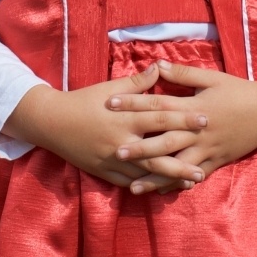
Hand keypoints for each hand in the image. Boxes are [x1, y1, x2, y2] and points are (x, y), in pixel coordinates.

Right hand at [4, 65, 209, 189]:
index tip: (205, 120)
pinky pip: (129, 182)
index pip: (160, 118)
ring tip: (193, 181)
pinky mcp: (105, 172)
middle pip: (158, 152)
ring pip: (147, 173)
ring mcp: (112, 160)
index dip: (184, 119)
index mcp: (124, 118)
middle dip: (183, 158)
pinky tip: (165, 189)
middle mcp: (121, 141)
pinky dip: (148, 186)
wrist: (51, 123)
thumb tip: (160, 67)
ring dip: (171, 178)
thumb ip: (137, 82)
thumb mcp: (109, 89)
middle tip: (206, 163)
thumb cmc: (83, 101)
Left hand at [108, 60, 256, 186]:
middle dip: (140, 148)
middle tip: (116, 151)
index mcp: (194, 108)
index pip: (159, 106)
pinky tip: (160, 192)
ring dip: (154, 176)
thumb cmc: (238, 91)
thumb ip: (182, 74)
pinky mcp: (216, 162)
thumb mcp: (211, 78)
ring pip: (177, 166)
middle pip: (165, 141)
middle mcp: (199, 132)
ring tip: (132, 186)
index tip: (111, 104)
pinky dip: (176, 185)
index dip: (134, 104)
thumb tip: (156, 64)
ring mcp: (208, 150)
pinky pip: (194, 177)